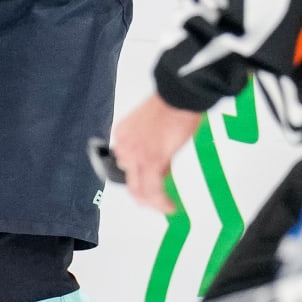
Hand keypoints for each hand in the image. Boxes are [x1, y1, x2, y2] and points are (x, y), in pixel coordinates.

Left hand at [110, 94, 203, 213]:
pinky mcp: (150, 160)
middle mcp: (123, 145)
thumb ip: (150, 145)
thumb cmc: (173, 105)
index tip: (154, 182)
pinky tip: (170, 206)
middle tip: (159, 199)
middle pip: (130, 180)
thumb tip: (161, 165)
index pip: (126, 165)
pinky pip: (152, 191)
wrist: (178, 94)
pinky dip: (161, 203)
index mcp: (123, 134)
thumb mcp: (153, 127)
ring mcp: (134, 154)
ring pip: (139, 190)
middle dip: (146, 193)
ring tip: (166, 206)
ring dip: (154, 202)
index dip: (141, 177)